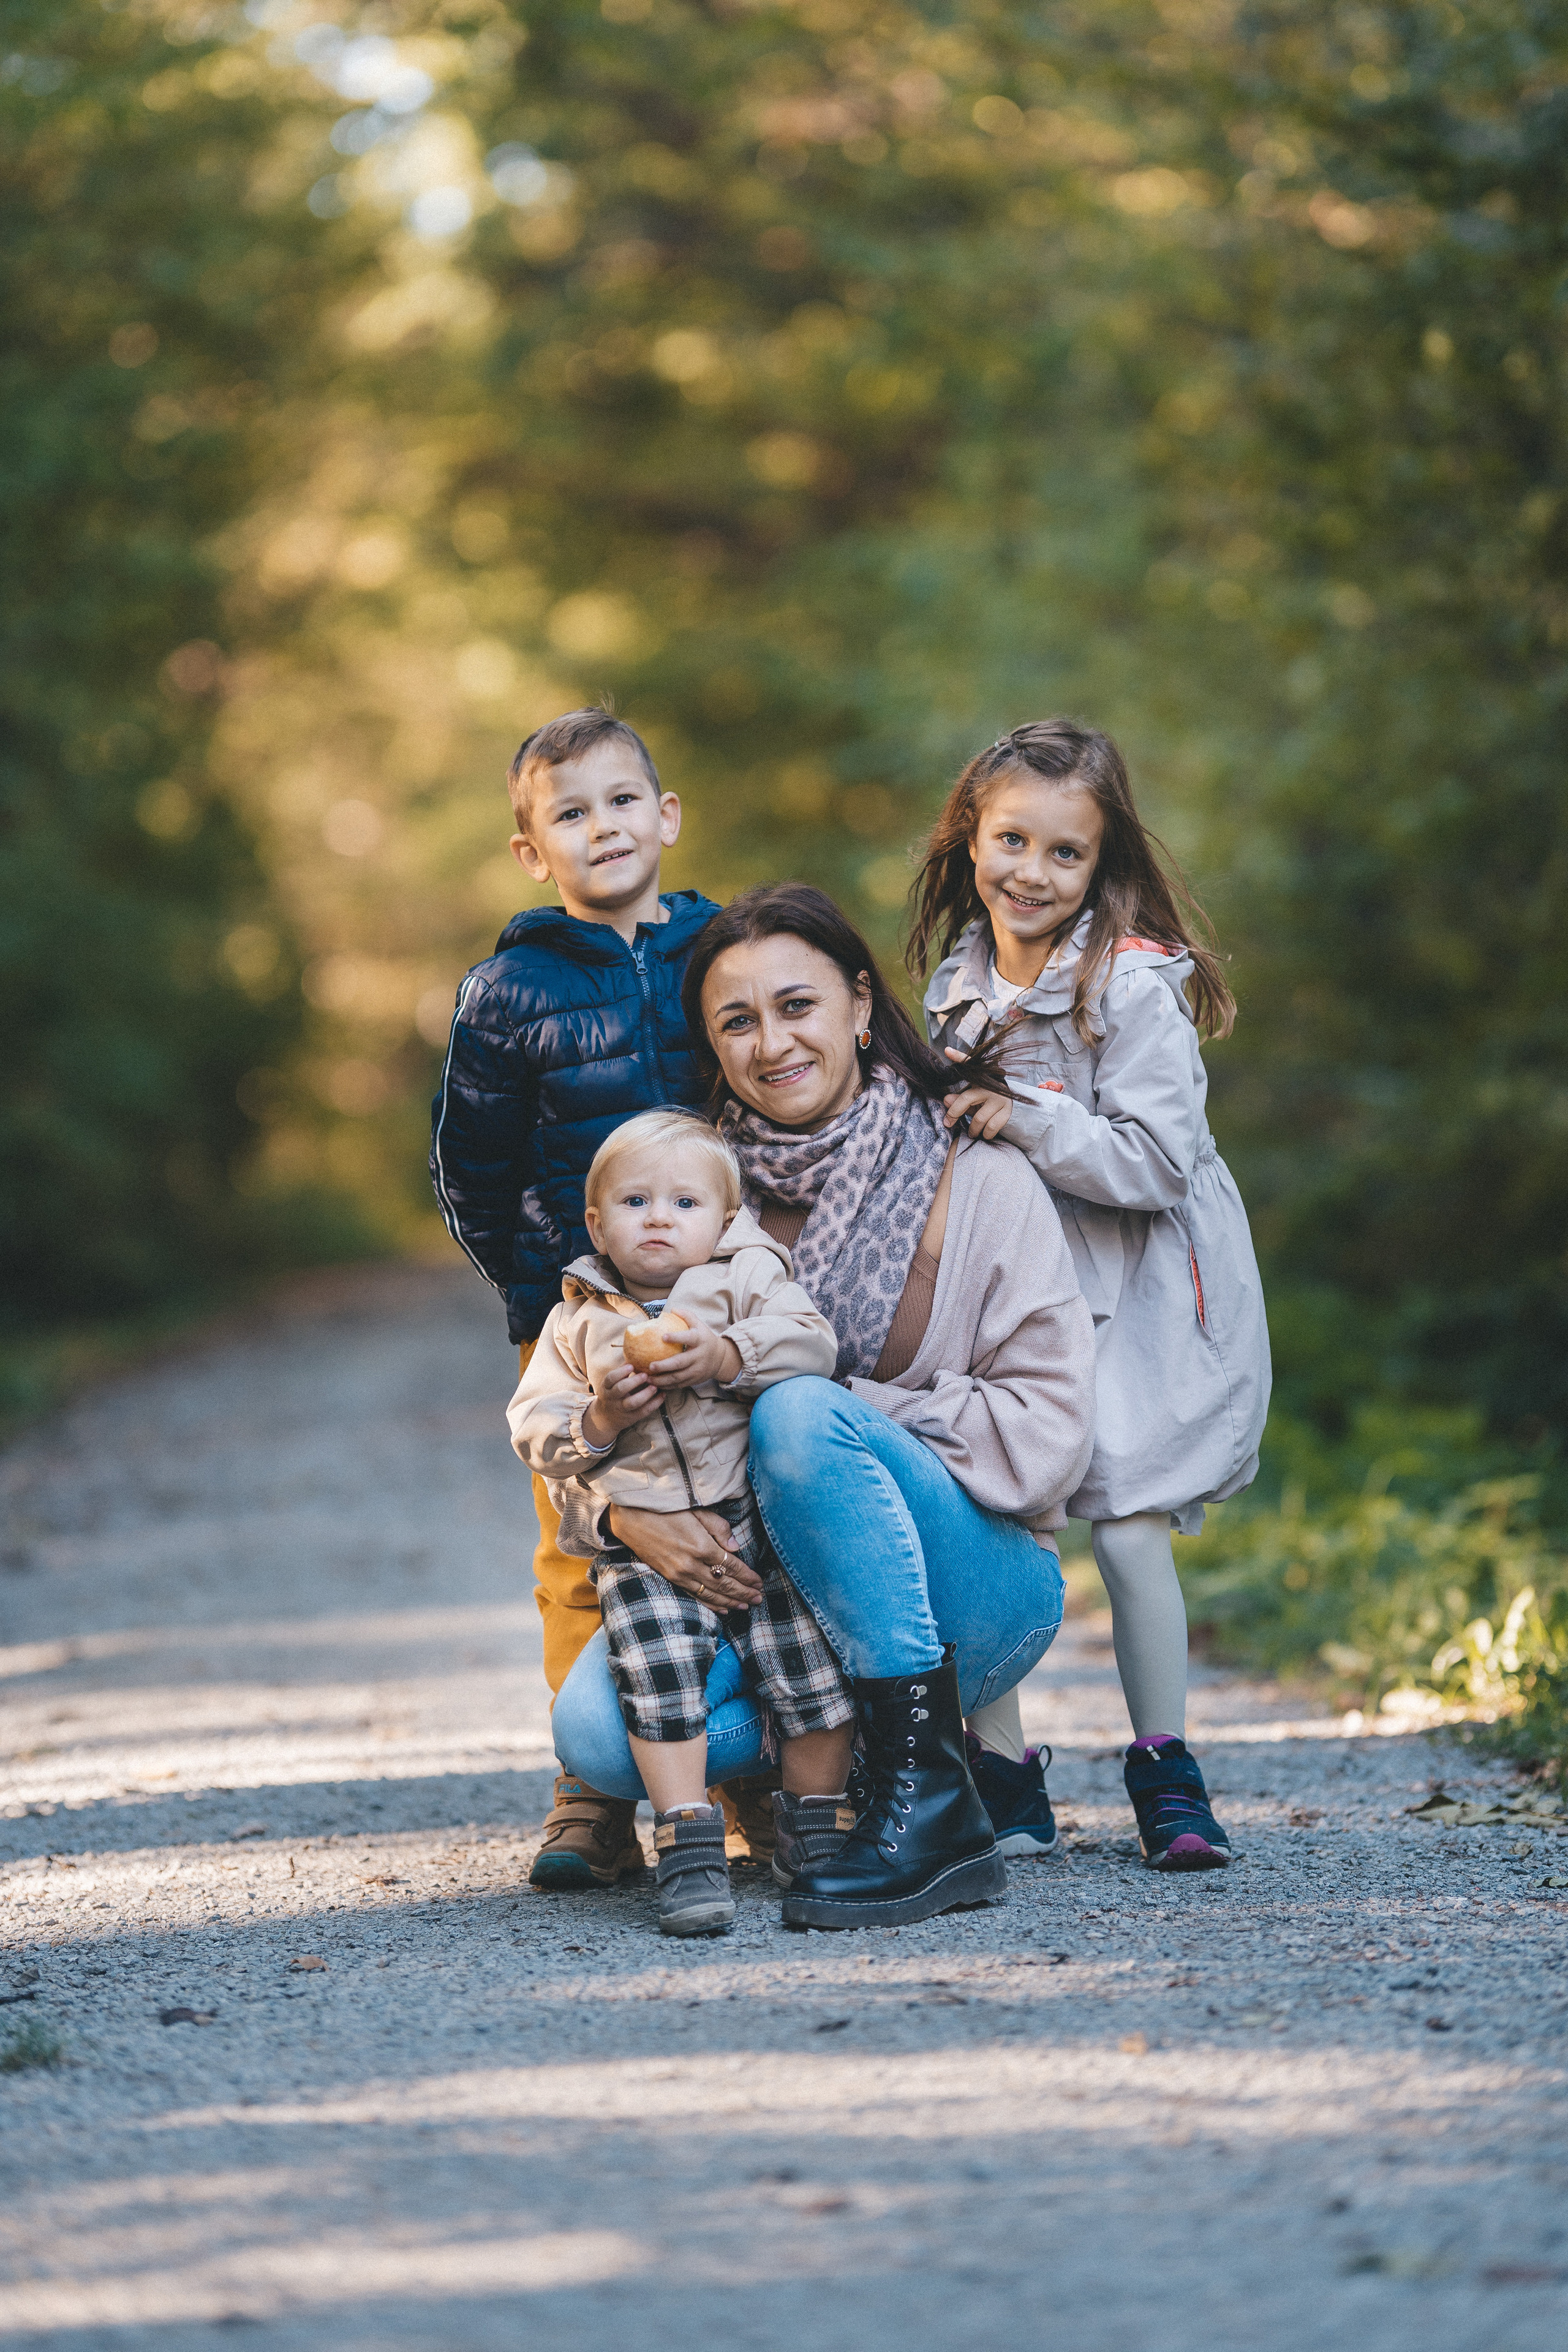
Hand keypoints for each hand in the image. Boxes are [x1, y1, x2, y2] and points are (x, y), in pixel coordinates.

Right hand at [581, 1359, 661, 1450]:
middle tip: (645, 1375)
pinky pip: (643, 1412)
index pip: (610, 1378)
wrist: (606, 1418)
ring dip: (645, 1394)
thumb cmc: (613, 1393)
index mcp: (606, 1387)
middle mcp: (612, 1398)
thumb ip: (622, 1370)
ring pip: (632, 1403)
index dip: (620, 1372)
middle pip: (621, 1389)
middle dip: (633, 1381)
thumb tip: (634, 1349)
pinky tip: (662, 1395)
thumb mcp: (611, 1383)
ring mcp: (622, 1409)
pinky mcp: (631, 1417)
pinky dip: (654, 1403)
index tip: (631, 1366)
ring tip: (655, 1386)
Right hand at [605, 1504, 761, 1612]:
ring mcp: (680, 1574)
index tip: (759, 1582)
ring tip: (746, 1606)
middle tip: (759, 1599)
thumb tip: (736, 1546)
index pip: (732, 1565)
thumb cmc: (665, 1509)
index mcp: (702, 1545)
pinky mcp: (670, 1578)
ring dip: (731, 1601)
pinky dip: (711, 1604)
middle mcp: (692, 1564)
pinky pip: (695, 1595)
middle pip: (725, 1583)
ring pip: (712, 1593)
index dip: (748, 1576)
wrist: (630, 1518)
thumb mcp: (696, 1510)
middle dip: (744, 1592)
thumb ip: (718, 1528)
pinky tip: (723, 1609)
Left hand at [646, 1322, 743, 1390]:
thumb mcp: (699, 1325)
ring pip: (678, 1377)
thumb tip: (672, 1309)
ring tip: (648, 1378)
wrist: (721, 1358)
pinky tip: (655, 1384)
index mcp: (700, 1340)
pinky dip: (666, 1386)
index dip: (676, 1338)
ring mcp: (697, 1370)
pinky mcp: (694, 1380)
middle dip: (665, 1365)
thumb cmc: (704, 1338)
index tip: (663, 1337)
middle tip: (651, 1365)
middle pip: (681, 1362)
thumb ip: (687, 1316)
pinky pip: (679, 1385)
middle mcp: (699, 1356)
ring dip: (662, 1379)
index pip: (689, 1338)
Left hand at [942, 1048, 1013, 1140]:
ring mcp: (1000, 1098)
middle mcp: (990, 1086)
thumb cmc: (986, 1100)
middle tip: (948, 1123)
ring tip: (972, 1131)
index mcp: (980, 1078)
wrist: (1012, 1106)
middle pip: (966, 1099)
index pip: (968, 1065)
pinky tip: (984, 1133)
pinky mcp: (1007, 1111)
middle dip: (954, 1113)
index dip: (958, 1057)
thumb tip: (945, 1100)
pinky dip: (985, 1133)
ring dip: (972, 1129)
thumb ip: (959, 1099)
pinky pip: (992, 1127)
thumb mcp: (972, 1097)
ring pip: (979, 1118)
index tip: (947, 1051)